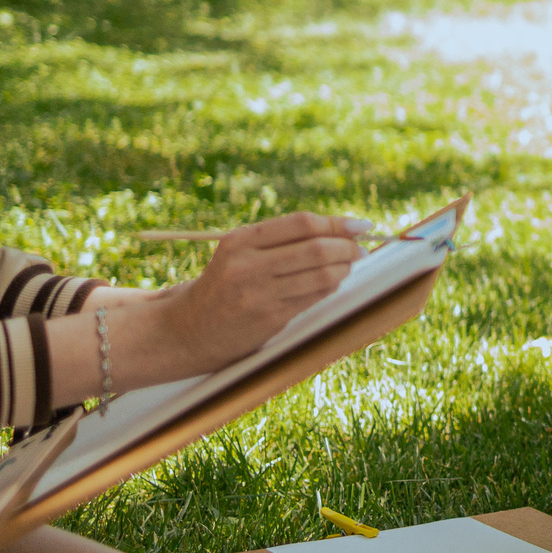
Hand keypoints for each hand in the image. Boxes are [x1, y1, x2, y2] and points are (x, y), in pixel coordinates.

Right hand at [140, 212, 367, 379]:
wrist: (190, 329)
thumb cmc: (226, 283)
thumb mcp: (240, 252)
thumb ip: (282, 238)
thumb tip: (343, 228)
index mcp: (240, 241)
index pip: (302, 223)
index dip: (337, 223)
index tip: (361, 225)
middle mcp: (247, 265)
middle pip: (317, 249)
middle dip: (348, 248)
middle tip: (361, 249)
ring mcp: (259, 294)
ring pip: (322, 276)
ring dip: (344, 269)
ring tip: (348, 265)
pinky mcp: (270, 318)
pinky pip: (314, 297)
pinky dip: (331, 287)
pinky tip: (332, 283)